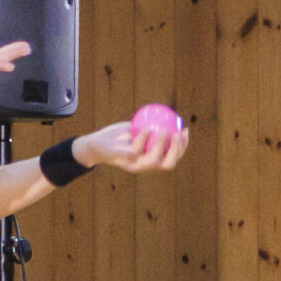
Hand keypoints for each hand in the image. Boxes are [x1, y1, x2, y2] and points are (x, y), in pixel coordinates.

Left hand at [70, 117, 190, 173]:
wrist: (95, 145)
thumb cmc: (117, 137)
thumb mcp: (136, 130)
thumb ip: (150, 125)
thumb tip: (167, 113)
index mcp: (150, 161)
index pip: (172, 158)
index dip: (182, 147)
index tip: (185, 131)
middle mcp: (144, 167)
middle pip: (167, 164)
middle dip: (177, 151)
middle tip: (178, 133)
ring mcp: (134, 165)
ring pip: (153, 160)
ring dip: (161, 146)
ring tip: (164, 131)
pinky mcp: (123, 160)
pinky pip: (136, 150)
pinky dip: (143, 138)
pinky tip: (147, 128)